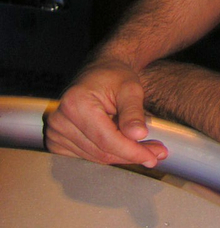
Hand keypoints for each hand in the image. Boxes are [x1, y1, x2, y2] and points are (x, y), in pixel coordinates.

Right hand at [45, 59, 167, 167]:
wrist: (100, 70)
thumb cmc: (115, 76)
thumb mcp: (131, 88)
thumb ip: (133, 112)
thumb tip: (138, 135)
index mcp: (76, 104)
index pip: (107, 140)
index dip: (132, 151)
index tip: (154, 156)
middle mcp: (60, 119)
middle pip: (101, 152)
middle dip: (131, 155)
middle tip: (156, 154)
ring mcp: (55, 131)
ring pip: (95, 157)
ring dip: (121, 156)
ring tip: (145, 148)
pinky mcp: (56, 140)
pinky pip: (86, 156)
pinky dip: (107, 154)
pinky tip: (123, 146)